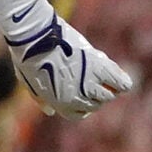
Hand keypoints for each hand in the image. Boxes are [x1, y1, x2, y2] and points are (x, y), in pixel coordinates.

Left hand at [0, 0, 131, 118]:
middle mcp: (76, 99)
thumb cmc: (28, 56)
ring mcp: (88, 85)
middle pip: (96, 104)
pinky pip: (121, 84)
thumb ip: (41, 98)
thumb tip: (50, 111)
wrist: (35, 37)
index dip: (83, 104)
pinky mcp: (98, 69)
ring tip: (101, 72)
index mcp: (58, 104)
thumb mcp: (29, 82)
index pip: (79, 114)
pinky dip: (122, 81)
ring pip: (109, 95)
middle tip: (91, 76)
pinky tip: (118, 75)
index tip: (85, 93)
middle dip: (95, 92)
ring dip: (108, 85)